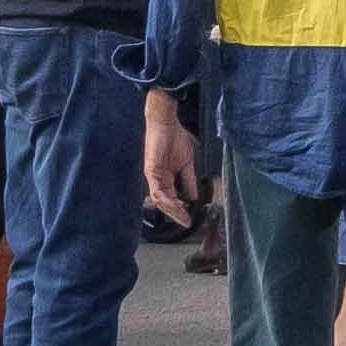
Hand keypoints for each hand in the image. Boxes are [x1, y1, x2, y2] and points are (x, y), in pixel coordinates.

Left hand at [142, 93, 208, 231]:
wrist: (167, 123)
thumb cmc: (175, 139)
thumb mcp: (187, 163)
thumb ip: (189, 180)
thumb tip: (194, 197)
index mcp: (167, 179)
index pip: (173, 199)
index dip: (181, 210)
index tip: (191, 219)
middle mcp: (159, 180)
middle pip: (166, 203)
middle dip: (177, 214)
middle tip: (187, 222)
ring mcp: (154, 177)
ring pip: (160, 199)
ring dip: (171, 209)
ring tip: (183, 215)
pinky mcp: (151, 171)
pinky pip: (156, 189)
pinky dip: (166, 198)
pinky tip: (175, 203)